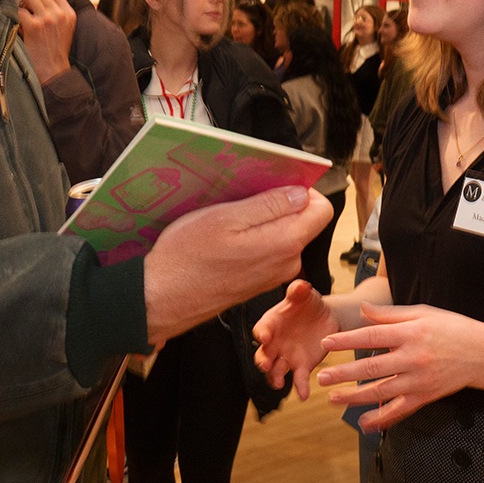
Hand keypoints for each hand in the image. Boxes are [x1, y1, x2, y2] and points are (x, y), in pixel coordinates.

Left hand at [16, 0, 76, 84]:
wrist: (53, 71)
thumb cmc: (56, 50)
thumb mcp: (66, 28)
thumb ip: (59, 12)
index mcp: (70, 13)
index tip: (40, 8)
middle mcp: (60, 14)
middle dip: (33, 3)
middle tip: (30, 16)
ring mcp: (46, 19)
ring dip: (25, 8)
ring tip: (26, 21)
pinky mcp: (33, 26)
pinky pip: (20, 11)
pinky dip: (18, 19)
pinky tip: (22, 29)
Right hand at [143, 186, 333, 342]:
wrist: (162, 298)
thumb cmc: (187, 257)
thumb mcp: (225, 218)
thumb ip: (269, 205)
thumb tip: (301, 194)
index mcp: (285, 244)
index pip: (321, 209)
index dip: (302, 190)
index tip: (272, 184)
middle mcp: (287, 263)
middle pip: (302, 221)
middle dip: (279, 204)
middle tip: (242, 198)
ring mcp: (273, 275)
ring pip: (283, 234)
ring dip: (262, 221)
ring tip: (229, 217)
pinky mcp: (258, 281)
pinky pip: (268, 250)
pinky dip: (253, 237)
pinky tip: (225, 236)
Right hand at [252, 279, 338, 399]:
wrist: (325, 317)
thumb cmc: (308, 304)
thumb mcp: (305, 294)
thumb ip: (299, 291)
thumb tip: (300, 286)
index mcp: (272, 323)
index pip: (262, 329)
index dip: (262, 333)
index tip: (264, 336)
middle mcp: (275, 343)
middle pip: (263, 355)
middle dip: (262, 361)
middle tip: (264, 365)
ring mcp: (286, 357)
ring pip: (275, 371)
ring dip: (275, 378)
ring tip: (279, 384)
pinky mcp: (302, 366)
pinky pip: (299, 379)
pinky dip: (300, 387)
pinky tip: (303, 395)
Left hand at [314, 302, 483, 431]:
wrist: (483, 353)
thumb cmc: (452, 328)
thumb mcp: (423, 312)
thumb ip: (390, 314)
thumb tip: (362, 309)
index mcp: (410, 333)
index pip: (372, 336)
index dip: (347, 341)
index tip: (326, 344)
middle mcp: (412, 358)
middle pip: (372, 367)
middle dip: (344, 373)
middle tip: (322, 377)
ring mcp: (418, 380)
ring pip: (381, 391)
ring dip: (355, 397)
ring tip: (333, 398)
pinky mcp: (425, 396)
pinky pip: (399, 410)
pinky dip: (382, 419)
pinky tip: (364, 424)